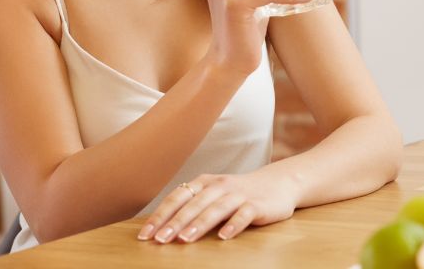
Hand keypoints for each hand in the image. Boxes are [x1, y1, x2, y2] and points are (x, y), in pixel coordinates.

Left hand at [136, 169, 299, 242]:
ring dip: (199, 224)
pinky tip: (223, 237)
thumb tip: (161, 228)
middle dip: (175, 223)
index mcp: (204, 183)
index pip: (177, 198)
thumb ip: (191, 206)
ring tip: (184, 240)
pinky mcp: (258, 205)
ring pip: (216, 209)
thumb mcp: (213, 194)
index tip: (145, 235)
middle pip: (193, 204)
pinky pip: (244, 215)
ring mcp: (239, 194)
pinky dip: (233, 225)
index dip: (160, 216)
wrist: (279, 183)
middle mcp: (219, 186)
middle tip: (160, 240)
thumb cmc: (238, 193)